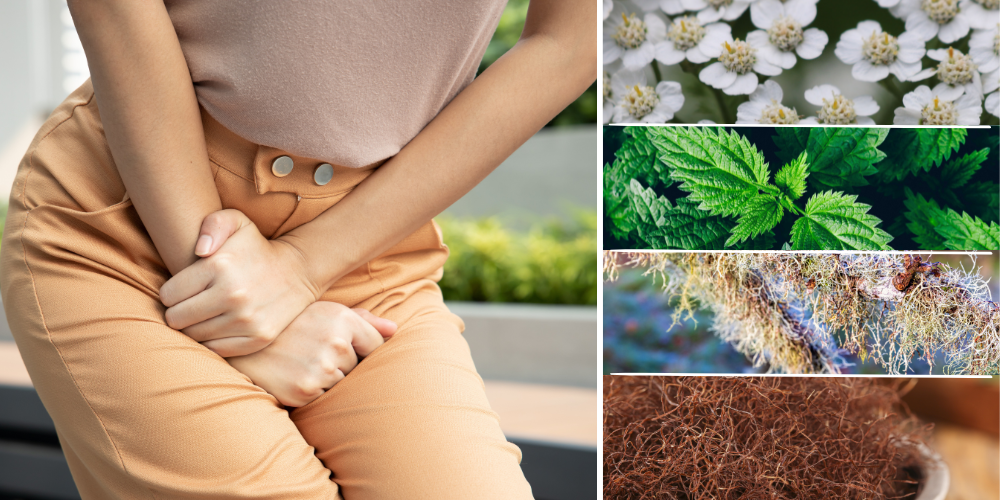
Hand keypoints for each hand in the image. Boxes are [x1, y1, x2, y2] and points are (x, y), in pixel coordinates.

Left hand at [159, 209, 319, 356]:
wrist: (299, 271)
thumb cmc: (256, 247)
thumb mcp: (236, 221)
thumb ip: (211, 225)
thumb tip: (199, 251)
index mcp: (220, 266)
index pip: (168, 295)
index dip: (172, 292)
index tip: (185, 288)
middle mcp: (233, 295)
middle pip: (176, 319)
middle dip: (179, 311)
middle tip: (193, 303)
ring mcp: (247, 320)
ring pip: (194, 336)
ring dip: (196, 326)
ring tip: (207, 312)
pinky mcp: (258, 338)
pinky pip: (215, 349)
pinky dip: (213, 340)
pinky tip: (220, 325)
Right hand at [228, 302, 397, 406]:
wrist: (240, 342)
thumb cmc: (289, 324)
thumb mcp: (323, 312)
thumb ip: (363, 320)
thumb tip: (395, 330)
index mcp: (342, 318)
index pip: (375, 344)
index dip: (359, 348)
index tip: (336, 344)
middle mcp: (335, 341)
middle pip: (358, 366)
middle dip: (341, 363)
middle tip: (310, 352)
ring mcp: (321, 368)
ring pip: (342, 383)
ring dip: (327, 379)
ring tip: (301, 362)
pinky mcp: (306, 391)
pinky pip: (325, 397)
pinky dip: (314, 391)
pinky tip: (294, 375)